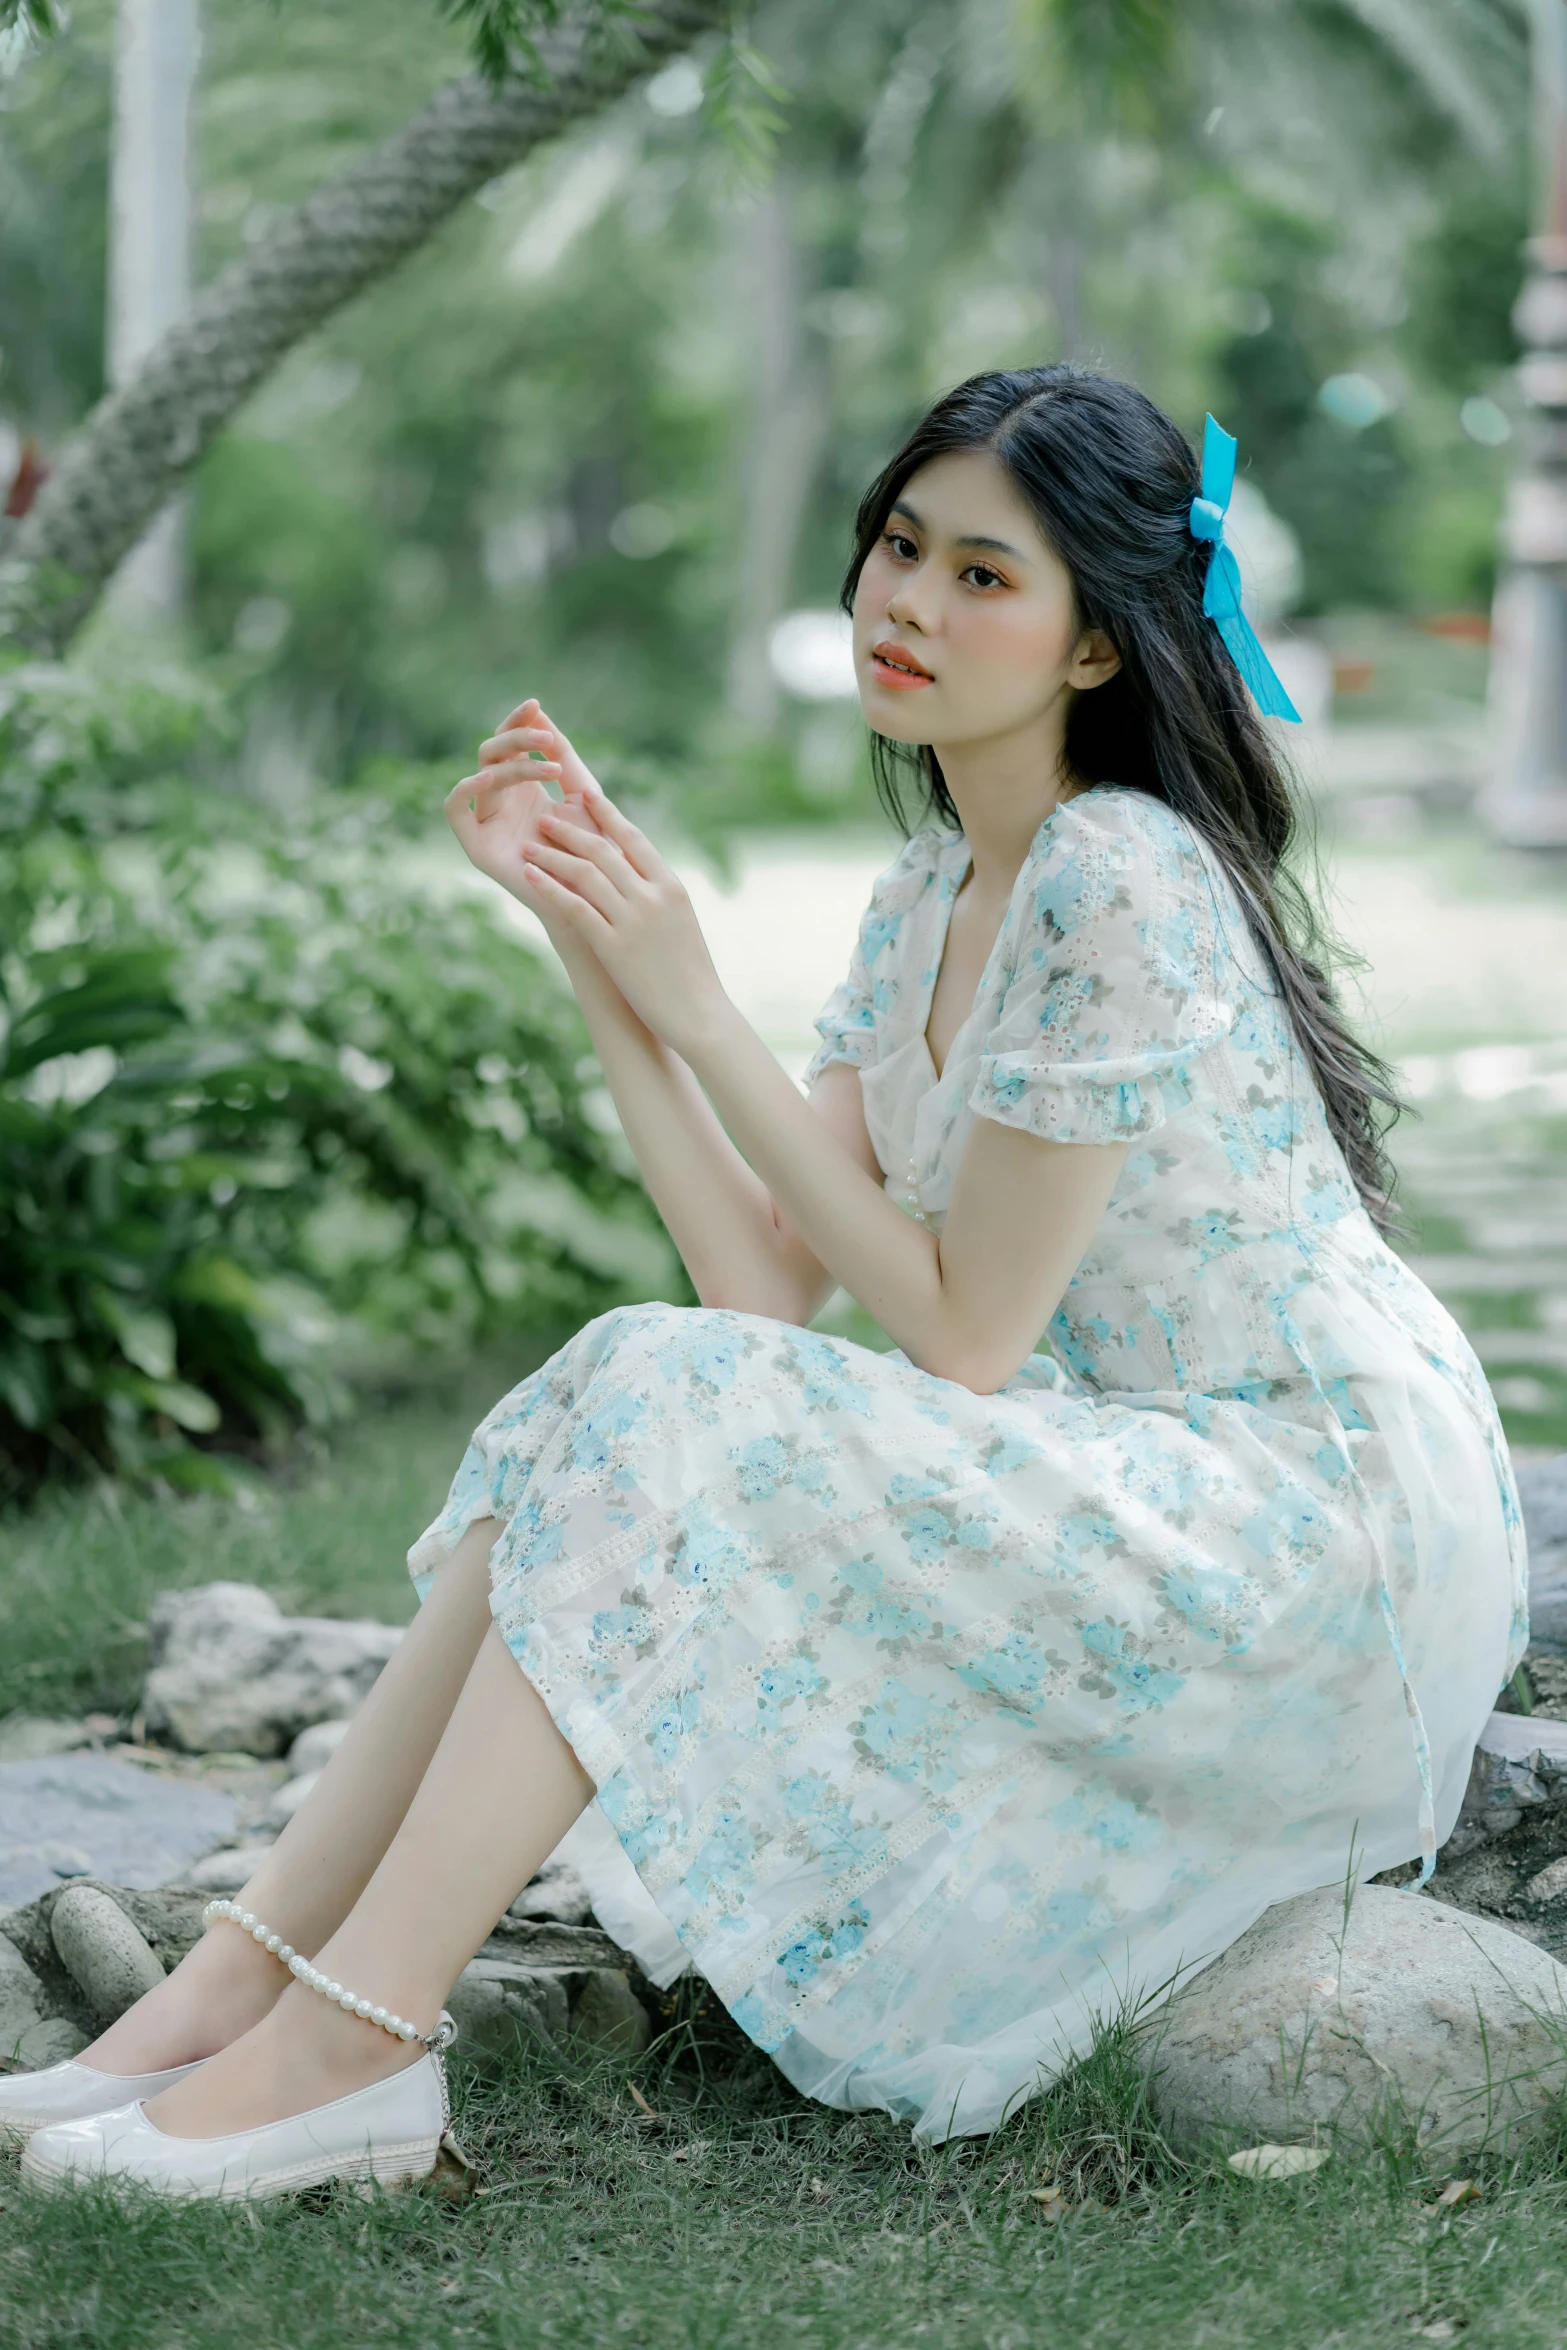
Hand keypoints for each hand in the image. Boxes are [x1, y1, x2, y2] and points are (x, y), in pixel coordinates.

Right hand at [443, 698, 601, 920]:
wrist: (592, 898)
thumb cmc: (592, 851)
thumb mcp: (582, 795)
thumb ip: (564, 757)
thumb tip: (540, 714)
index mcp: (525, 786)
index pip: (511, 742)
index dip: (518, 721)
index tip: (535, 704)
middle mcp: (502, 799)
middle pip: (494, 751)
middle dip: (518, 737)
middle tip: (547, 737)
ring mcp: (487, 820)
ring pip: (483, 772)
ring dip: (512, 763)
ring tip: (549, 765)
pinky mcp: (476, 845)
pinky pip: (454, 810)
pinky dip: (464, 788)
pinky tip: (489, 776)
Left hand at [518, 789, 729, 1059]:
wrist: (701, 1015)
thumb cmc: (692, 977)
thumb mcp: (681, 926)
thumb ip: (659, 899)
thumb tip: (637, 881)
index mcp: (672, 888)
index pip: (634, 839)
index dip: (607, 814)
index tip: (586, 794)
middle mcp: (653, 897)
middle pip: (604, 849)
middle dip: (570, 829)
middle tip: (545, 817)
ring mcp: (634, 921)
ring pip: (585, 873)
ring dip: (553, 855)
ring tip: (529, 845)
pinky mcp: (614, 947)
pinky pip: (575, 907)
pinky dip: (550, 887)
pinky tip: (530, 877)